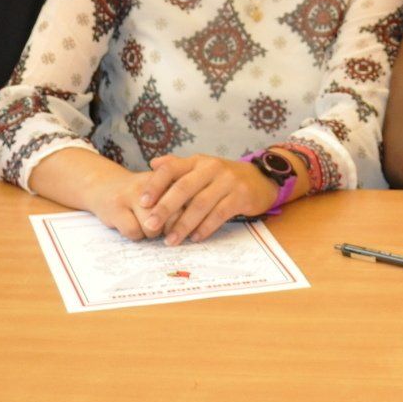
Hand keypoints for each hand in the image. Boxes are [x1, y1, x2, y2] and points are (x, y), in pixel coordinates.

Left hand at [86, 153, 280, 244]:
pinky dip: (205, 227)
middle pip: (184, 188)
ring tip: (171, 240)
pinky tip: (194, 238)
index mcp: (198, 161)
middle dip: (165, 208)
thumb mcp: (201, 167)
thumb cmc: (222, 177)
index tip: (143, 202)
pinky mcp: (241, 196)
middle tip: (151, 225)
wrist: (259, 179)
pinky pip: (220, 214)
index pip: (172, 168)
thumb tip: (153, 163)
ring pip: (201, 204)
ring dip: (184, 224)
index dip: (156, 184)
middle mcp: (212, 167)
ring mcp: (228, 181)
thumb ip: (177, 166)